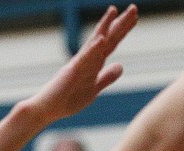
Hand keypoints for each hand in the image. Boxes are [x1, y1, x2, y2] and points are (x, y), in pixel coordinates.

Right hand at [25, 6, 137, 125]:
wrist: (48, 109)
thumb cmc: (68, 99)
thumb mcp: (94, 88)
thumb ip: (106, 77)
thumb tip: (121, 66)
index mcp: (93, 63)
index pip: (111, 43)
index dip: (123, 29)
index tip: (135, 17)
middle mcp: (87, 59)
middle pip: (106, 38)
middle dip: (120, 23)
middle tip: (134, 8)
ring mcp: (79, 64)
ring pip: (94, 43)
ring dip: (104, 27)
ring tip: (114, 10)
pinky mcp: (71, 72)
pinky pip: (84, 60)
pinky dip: (93, 49)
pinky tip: (101, 39)